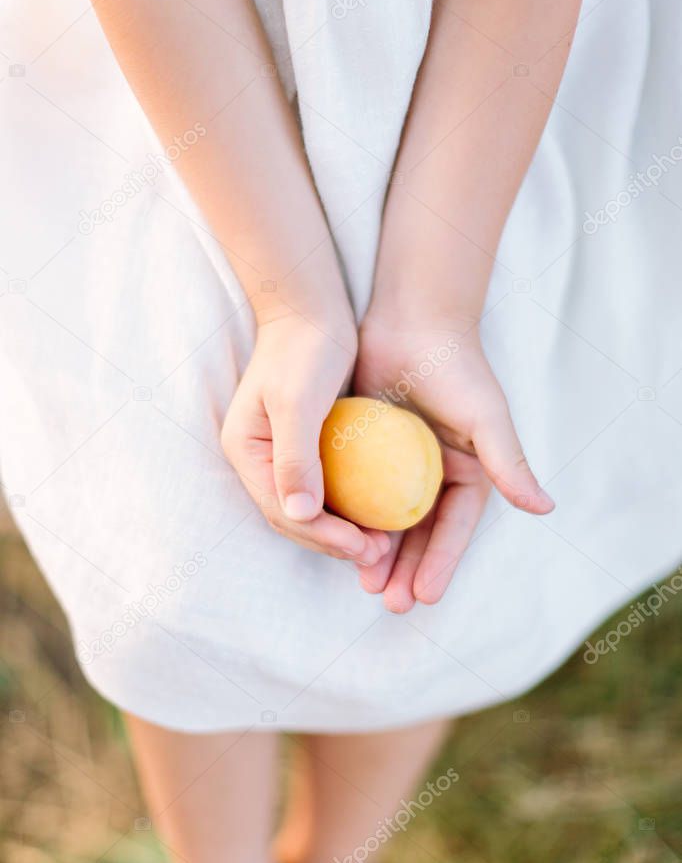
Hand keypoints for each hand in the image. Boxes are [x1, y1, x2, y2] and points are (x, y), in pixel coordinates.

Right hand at [221, 315, 390, 564]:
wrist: (310, 307)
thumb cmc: (305, 347)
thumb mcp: (299, 401)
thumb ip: (295, 457)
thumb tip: (300, 513)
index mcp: (246, 452)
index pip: (283, 511)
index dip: (323, 537)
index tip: (364, 548)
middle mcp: (257, 459)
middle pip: (293, 517)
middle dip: (333, 542)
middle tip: (378, 555)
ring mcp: (278, 453)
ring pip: (308, 507)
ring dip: (341, 531)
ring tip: (381, 545)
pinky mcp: (303, 445)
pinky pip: (324, 487)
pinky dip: (347, 506)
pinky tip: (378, 513)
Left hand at [354, 315, 553, 611]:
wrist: (411, 320)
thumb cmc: (456, 367)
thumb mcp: (486, 418)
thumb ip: (510, 463)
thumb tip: (545, 509)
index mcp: (467, 472)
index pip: (453, 529)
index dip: (441, 564)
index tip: (424, 597)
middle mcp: (434, 474)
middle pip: (419, 534)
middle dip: (407, 570)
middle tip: (390, 603)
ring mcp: (398, 464)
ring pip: (385, 519)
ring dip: (377, 553)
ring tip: (365, 585)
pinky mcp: (366, 450)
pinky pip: (357, 492)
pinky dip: (350, 517)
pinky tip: (337, 541)